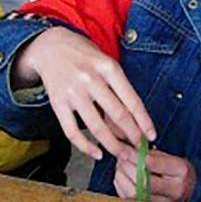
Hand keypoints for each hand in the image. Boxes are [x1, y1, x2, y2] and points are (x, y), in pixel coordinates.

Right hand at [12, 27, 154, 161]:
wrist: (49, 46)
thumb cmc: (83, 55)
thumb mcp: (105, 63)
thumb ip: (117, 89)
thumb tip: (131, 123)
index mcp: (108, 67)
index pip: (132, 100)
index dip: (144, 122)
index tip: (151, 136)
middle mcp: (91, 79)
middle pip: (117, 115)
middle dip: (132, 137)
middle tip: (140, 151)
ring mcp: (73, 92)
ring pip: (97, 127)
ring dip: (113, 146)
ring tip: (123, 155)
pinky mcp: (57, 103)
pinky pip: (72, 131)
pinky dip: (85, 146)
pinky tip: (97, 154)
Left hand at [113, 149, 195, 201]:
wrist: (186, 190)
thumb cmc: (175, 171)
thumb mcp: (170, 158)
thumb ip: (150, 155)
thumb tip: (126, 151)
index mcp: (181, 171)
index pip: (151, 163)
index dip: (133, 156)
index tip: (124, 151)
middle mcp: (175, 191)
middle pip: (142, 181)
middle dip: (126, 168)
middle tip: (120, 159)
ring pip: (134, 193)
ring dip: (122, 178)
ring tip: (120, 168)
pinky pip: (130, 201)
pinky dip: (122, 188)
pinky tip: (122, 179)